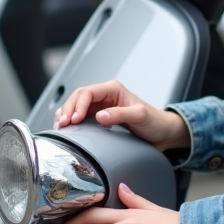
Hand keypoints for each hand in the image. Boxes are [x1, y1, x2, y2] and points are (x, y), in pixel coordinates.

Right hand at [54, 80, 189, 152]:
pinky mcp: (99, 119)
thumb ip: (121, 114)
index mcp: (113, 90)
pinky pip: (80, 117)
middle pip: (78, 98)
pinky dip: (71, 121)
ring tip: (60, 127)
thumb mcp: (141, 116)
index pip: (87, 92)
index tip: (74, 120)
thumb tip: (99, 115)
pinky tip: (66, 129)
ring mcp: (101, 107)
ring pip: (76, 106)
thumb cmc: (155, 122)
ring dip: (66, 115)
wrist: (163, 134)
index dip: (77, 105)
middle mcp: (105, 96)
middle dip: (68, 110)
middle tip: (62, 125)